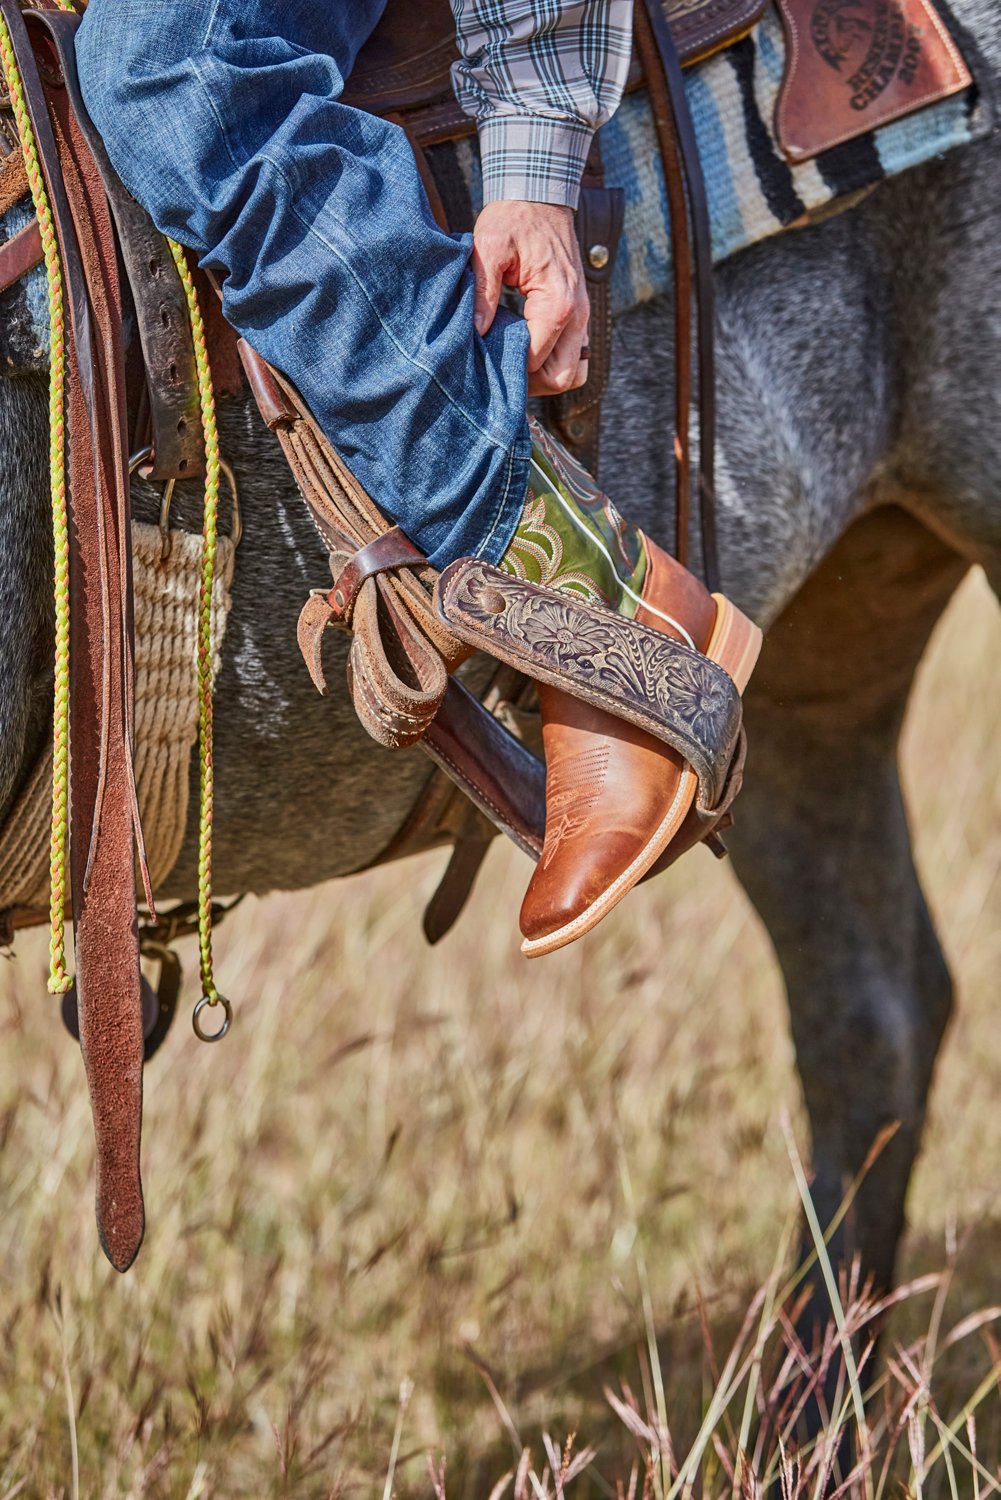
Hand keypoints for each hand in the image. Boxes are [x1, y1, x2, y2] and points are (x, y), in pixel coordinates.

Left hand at [472, 200, 589, 396]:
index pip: (535, 361)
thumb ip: (483, 291)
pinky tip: (524, 351)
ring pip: (574, 372)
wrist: (541, 194)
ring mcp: (582, 317)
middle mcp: (577, 315)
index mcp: (558, 303)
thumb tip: (475, 332)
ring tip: (513, 365)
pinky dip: (553, 362)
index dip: (508, 370)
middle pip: (562, 378)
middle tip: (497, 373)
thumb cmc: (515, 218)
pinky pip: (574, 355)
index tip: (482, 365)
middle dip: (530, 384)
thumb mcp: (489, 248)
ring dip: (545, 377)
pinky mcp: (578, 315)